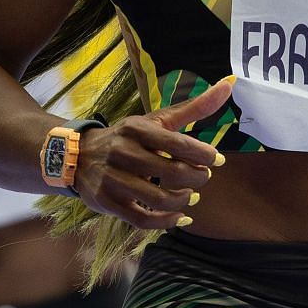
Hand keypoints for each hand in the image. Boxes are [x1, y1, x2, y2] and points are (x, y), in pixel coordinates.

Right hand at [73, 77, 234, 230]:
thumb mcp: (156, 120)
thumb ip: (194, 107)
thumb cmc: (128, 137)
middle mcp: (123, 153)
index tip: (216, 159)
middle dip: (198, 178)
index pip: (177, 144)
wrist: (78, 155)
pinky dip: (167, 222)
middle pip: (172, 173)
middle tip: (204, 177)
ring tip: (192, 195)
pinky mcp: (108, 202)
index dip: (203, 154)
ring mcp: (113, 180)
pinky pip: (143, 220)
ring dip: (183, 200)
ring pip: (159, 199)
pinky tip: (180, 217)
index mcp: (137, 130)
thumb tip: (229, 85)